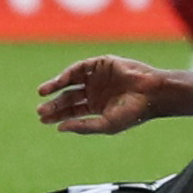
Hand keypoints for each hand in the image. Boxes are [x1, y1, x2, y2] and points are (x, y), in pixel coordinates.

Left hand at [37, 56, 159, 134]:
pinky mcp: (102, 63)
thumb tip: (58, 128)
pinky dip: (68, 74)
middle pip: (68, 97)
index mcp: (97, 107)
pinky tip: (59, 82)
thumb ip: (83, 126)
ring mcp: (98, 77)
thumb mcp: (105, 124)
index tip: (43, 120)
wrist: (152, 93)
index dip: (57, 115)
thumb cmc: (132, 112)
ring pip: (70, 81)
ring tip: (42, 92)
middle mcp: (95, 91)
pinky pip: (80, 67)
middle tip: (40, 110)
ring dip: (56, 86)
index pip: (72, 111)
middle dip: (54, 104)